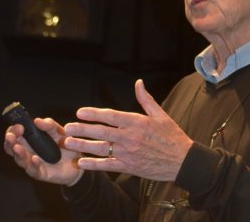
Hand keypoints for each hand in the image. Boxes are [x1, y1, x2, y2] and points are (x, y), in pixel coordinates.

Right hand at [4, 118, 83, 185]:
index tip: (19, 126)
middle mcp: (28, 152)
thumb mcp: (58, 131)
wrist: (78, 160)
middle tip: (11, 136)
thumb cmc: (65, 144)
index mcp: (30, 140)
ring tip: (17, 147)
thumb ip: (49, 125)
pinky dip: (33, 164)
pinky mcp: (41, 173)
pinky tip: (34, 158)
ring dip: (18, 153)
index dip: (13, 130)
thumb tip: (37, 120)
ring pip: (20, 160)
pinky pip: (34, 170)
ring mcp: (32, 163)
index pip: (15, 134)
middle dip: (9, 141)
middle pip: (11, 147)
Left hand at [64, 79, 192, 180]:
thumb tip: (138, 83)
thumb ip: (146, 99)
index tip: (80, 112)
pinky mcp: (129, 166)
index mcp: (137, 122)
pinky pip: (108, 165)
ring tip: (68, 142)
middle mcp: (130, 137)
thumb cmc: (172, 136)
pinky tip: (81, 163)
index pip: (110, 116)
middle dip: (82, 129)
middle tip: (67, 127)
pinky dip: (93, 165)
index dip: (93, 113)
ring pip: (101, 148)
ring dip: (82, 145)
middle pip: (101, 131)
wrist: (182, 160)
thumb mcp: (161, 114)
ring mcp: (128, 153)